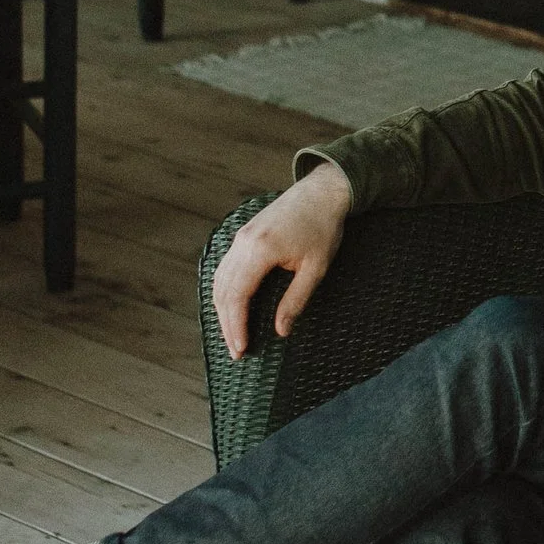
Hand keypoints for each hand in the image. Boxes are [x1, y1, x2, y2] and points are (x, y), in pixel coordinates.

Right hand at [214, 162, 351, 358]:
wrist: (321, 192)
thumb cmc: (323, 228)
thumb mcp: (316, 268)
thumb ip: (296, 300)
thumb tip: (281, 330)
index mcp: (260, 250)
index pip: (237, 296)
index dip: (236, 325)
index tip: (241, 348)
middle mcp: (243, 243)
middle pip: (223, 291)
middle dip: (227, 324)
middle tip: (236, 351)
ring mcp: (240, 237)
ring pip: (220, 280)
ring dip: (223, 310)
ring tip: (232, 335)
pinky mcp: (243, 235)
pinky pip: (225, 268)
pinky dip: (224, 291)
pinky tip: (230, 307)